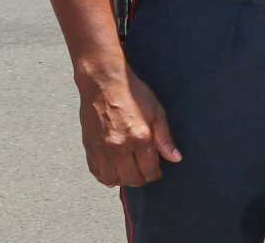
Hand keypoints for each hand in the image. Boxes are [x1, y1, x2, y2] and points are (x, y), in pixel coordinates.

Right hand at [77, 65, 179, 186]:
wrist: (104, 84)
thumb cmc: (133, 94)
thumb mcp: (157, 113)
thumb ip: (165, 139)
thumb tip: (175, 158)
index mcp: (140, 139)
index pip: (149, 170)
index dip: (155, 174)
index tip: (156, 172)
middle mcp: (119, 147)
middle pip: (131, 178)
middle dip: (140, 179)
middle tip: (144, 174)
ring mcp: (102, 149)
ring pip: (112, 179)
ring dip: (123, 180)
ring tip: (129, 173)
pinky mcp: (89, 147)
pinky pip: (96, 172)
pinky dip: (105, 177)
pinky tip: (112, 173)